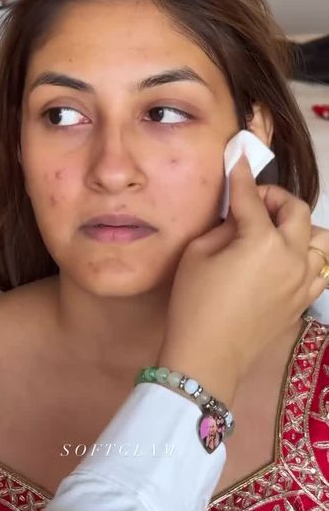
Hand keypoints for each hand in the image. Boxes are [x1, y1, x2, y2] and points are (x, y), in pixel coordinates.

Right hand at [158, 153, 328, 404]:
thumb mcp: (198, 254)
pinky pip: (320, 269)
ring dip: (298, 227)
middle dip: (275, 198)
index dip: (242, 175)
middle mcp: (292, 256)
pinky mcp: (303, 300)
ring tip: (274, 233)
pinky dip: (307, 257)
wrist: (208, 355)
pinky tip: (286, 260)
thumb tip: (239, 217)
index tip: (239, 155)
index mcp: (263, 241)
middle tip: (253, 202)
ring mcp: (303, 280)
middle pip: (297, 211)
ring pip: (319, 240)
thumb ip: (225, 227)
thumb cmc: (194, 302)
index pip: (252, 198)